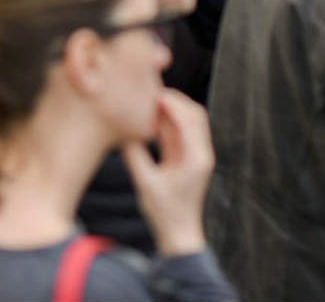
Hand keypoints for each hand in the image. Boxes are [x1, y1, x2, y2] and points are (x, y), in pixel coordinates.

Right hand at [122, 89, 214, 255]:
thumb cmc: (165, 212)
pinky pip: (179, 132)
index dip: (172, 103)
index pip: (189, 119)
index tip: (152, 93)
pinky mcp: (186, 157)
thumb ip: (135, 155)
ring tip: (148, 100)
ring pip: (188, 121)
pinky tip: (149, 118)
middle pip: (194, 114)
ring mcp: (195, 155)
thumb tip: (123, 130)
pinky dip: (167, 121)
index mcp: (197, 158)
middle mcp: (201, 153)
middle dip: (174, 100)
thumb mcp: (146, 183)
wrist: (178, 233)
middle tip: (150, 91)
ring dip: (171, 109)